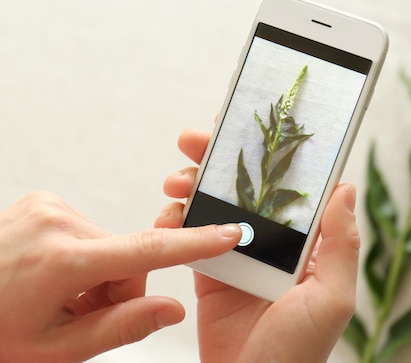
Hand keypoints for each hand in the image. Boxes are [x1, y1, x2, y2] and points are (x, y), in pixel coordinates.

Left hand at [0, 191, 240, 362]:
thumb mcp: (55, 349)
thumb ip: (121, 327)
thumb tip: (172, 309)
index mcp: (62, 262)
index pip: (147, 251)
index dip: (195, 244)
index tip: (230, 232)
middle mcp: (57, 223)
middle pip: (128, 255)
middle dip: (119, 287)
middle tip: (84, 314)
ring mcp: (47, 207)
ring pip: (108, 244)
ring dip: (99, 272)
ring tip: (61, 296)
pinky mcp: (42, 201)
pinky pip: (86, 230)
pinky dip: (82, 255)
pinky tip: (53, 274)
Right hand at [157, 128, 360, 362]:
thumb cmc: (299, 349)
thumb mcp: (332, 297)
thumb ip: (341, 244)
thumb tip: (345, 188)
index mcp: (305, 243)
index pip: (288, 185)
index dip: (268, 153)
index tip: (244, 124)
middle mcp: (273, 243)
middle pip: (246, 186)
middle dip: (218, 158)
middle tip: (192, 139)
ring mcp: (239, 255)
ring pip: (214, 204)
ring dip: (192, 183)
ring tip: (175, 178)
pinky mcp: (209, 273)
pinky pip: (190, 236)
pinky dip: (176, 218)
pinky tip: (167, 211)